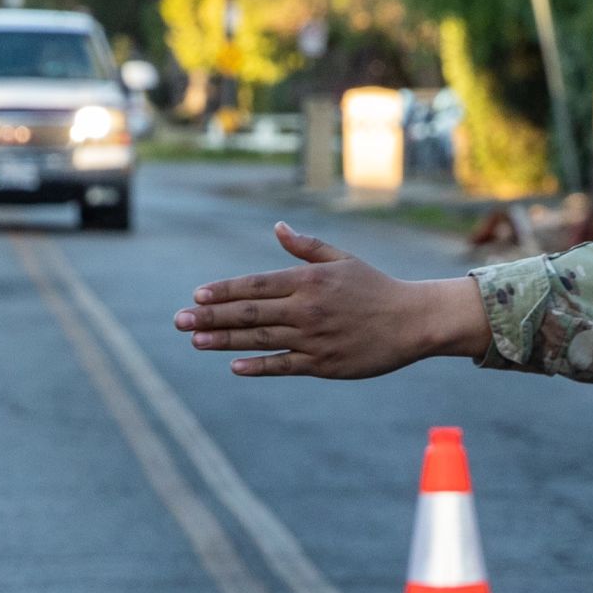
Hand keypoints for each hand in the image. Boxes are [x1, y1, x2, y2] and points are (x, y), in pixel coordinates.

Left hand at [175, 224, 489, 378]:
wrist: (413, 321)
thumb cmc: (375, 287)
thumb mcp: (342, 260)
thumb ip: (305, 247)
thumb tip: (278, 227)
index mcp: (309, 280)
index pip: (256, 284)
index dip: (224, 290)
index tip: (197, 295)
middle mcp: (307, 308)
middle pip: (249, 313)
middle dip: (211, 316)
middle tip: (179, 320)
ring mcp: (314, 338)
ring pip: (260, 339)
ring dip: (223, 340)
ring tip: (195, 340)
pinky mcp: (323, 364)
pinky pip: (283, 365)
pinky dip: (257, 365)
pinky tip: (233, 365)